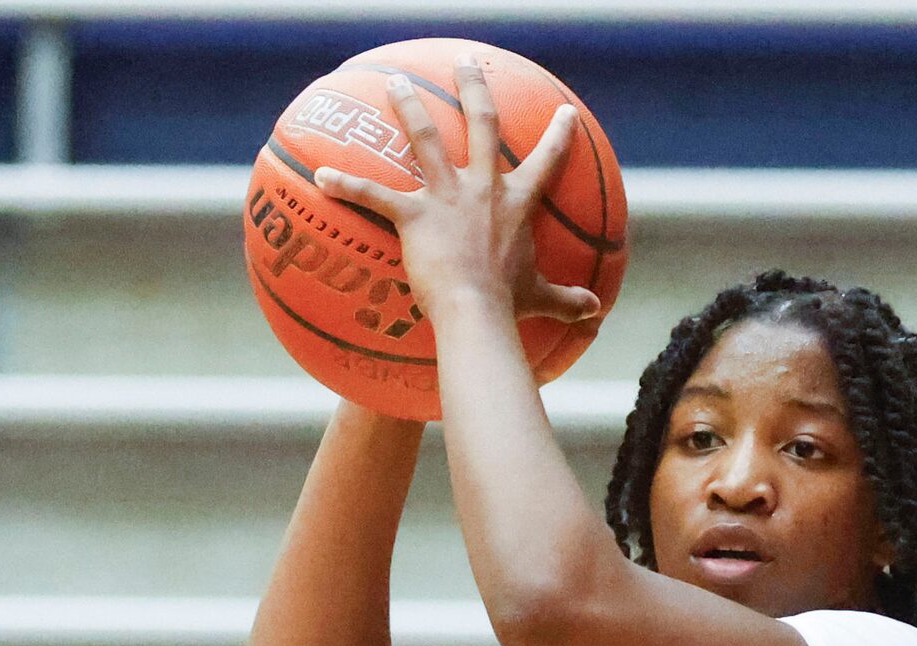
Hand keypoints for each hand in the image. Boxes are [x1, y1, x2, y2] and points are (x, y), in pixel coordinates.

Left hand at [309, 61, 600, 332]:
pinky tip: (320, 175)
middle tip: (465, 60)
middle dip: (473, 86)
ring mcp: (447, 196)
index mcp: (517, 202)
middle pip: (481, 122)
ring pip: (425, 137)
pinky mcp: (413, 215)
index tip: (564, 113)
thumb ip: (568, 301)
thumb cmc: (508, 306)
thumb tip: (595, 314)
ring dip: (408, 106)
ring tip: (395, 82)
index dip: (559, 135)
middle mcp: (483, 187)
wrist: (478, 312)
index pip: (546, 159)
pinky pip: (373, 194)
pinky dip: (345, 185)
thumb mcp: (542, 298)